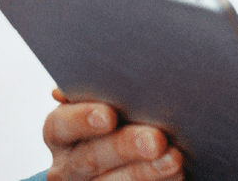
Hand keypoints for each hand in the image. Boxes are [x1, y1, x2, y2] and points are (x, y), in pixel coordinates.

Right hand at [42, 88, 183, 180]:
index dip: (82, 119)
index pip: (61, 125)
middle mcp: (69, 163)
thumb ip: (108, 88)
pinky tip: (177, 173)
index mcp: (61, 131)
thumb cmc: (123, 113)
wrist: (129, 153)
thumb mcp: (110, 99)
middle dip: (125, 147)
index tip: (108, 115)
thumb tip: (119, 66)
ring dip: (146, 172)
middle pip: (90, 157)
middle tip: (156, 139)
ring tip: (174, 159)